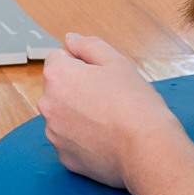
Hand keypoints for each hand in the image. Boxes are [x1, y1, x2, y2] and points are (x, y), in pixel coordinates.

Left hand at [38, 33, 182, 188]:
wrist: (146, 148)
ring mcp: (53, 132)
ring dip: (78, 113)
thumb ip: (88, 45)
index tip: (101, 75)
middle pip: (59, 88)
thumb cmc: (135, 104)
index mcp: (57, 76)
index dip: (82, 63)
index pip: (59, 57)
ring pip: (64, 115)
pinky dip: (82, 137)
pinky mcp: (63, 155)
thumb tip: (71, 39)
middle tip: (109, 96)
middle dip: (77, 88)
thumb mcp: (116, 62)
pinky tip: (105, 137)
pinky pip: (70, 140)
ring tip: (108, 119)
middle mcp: (48, 104)